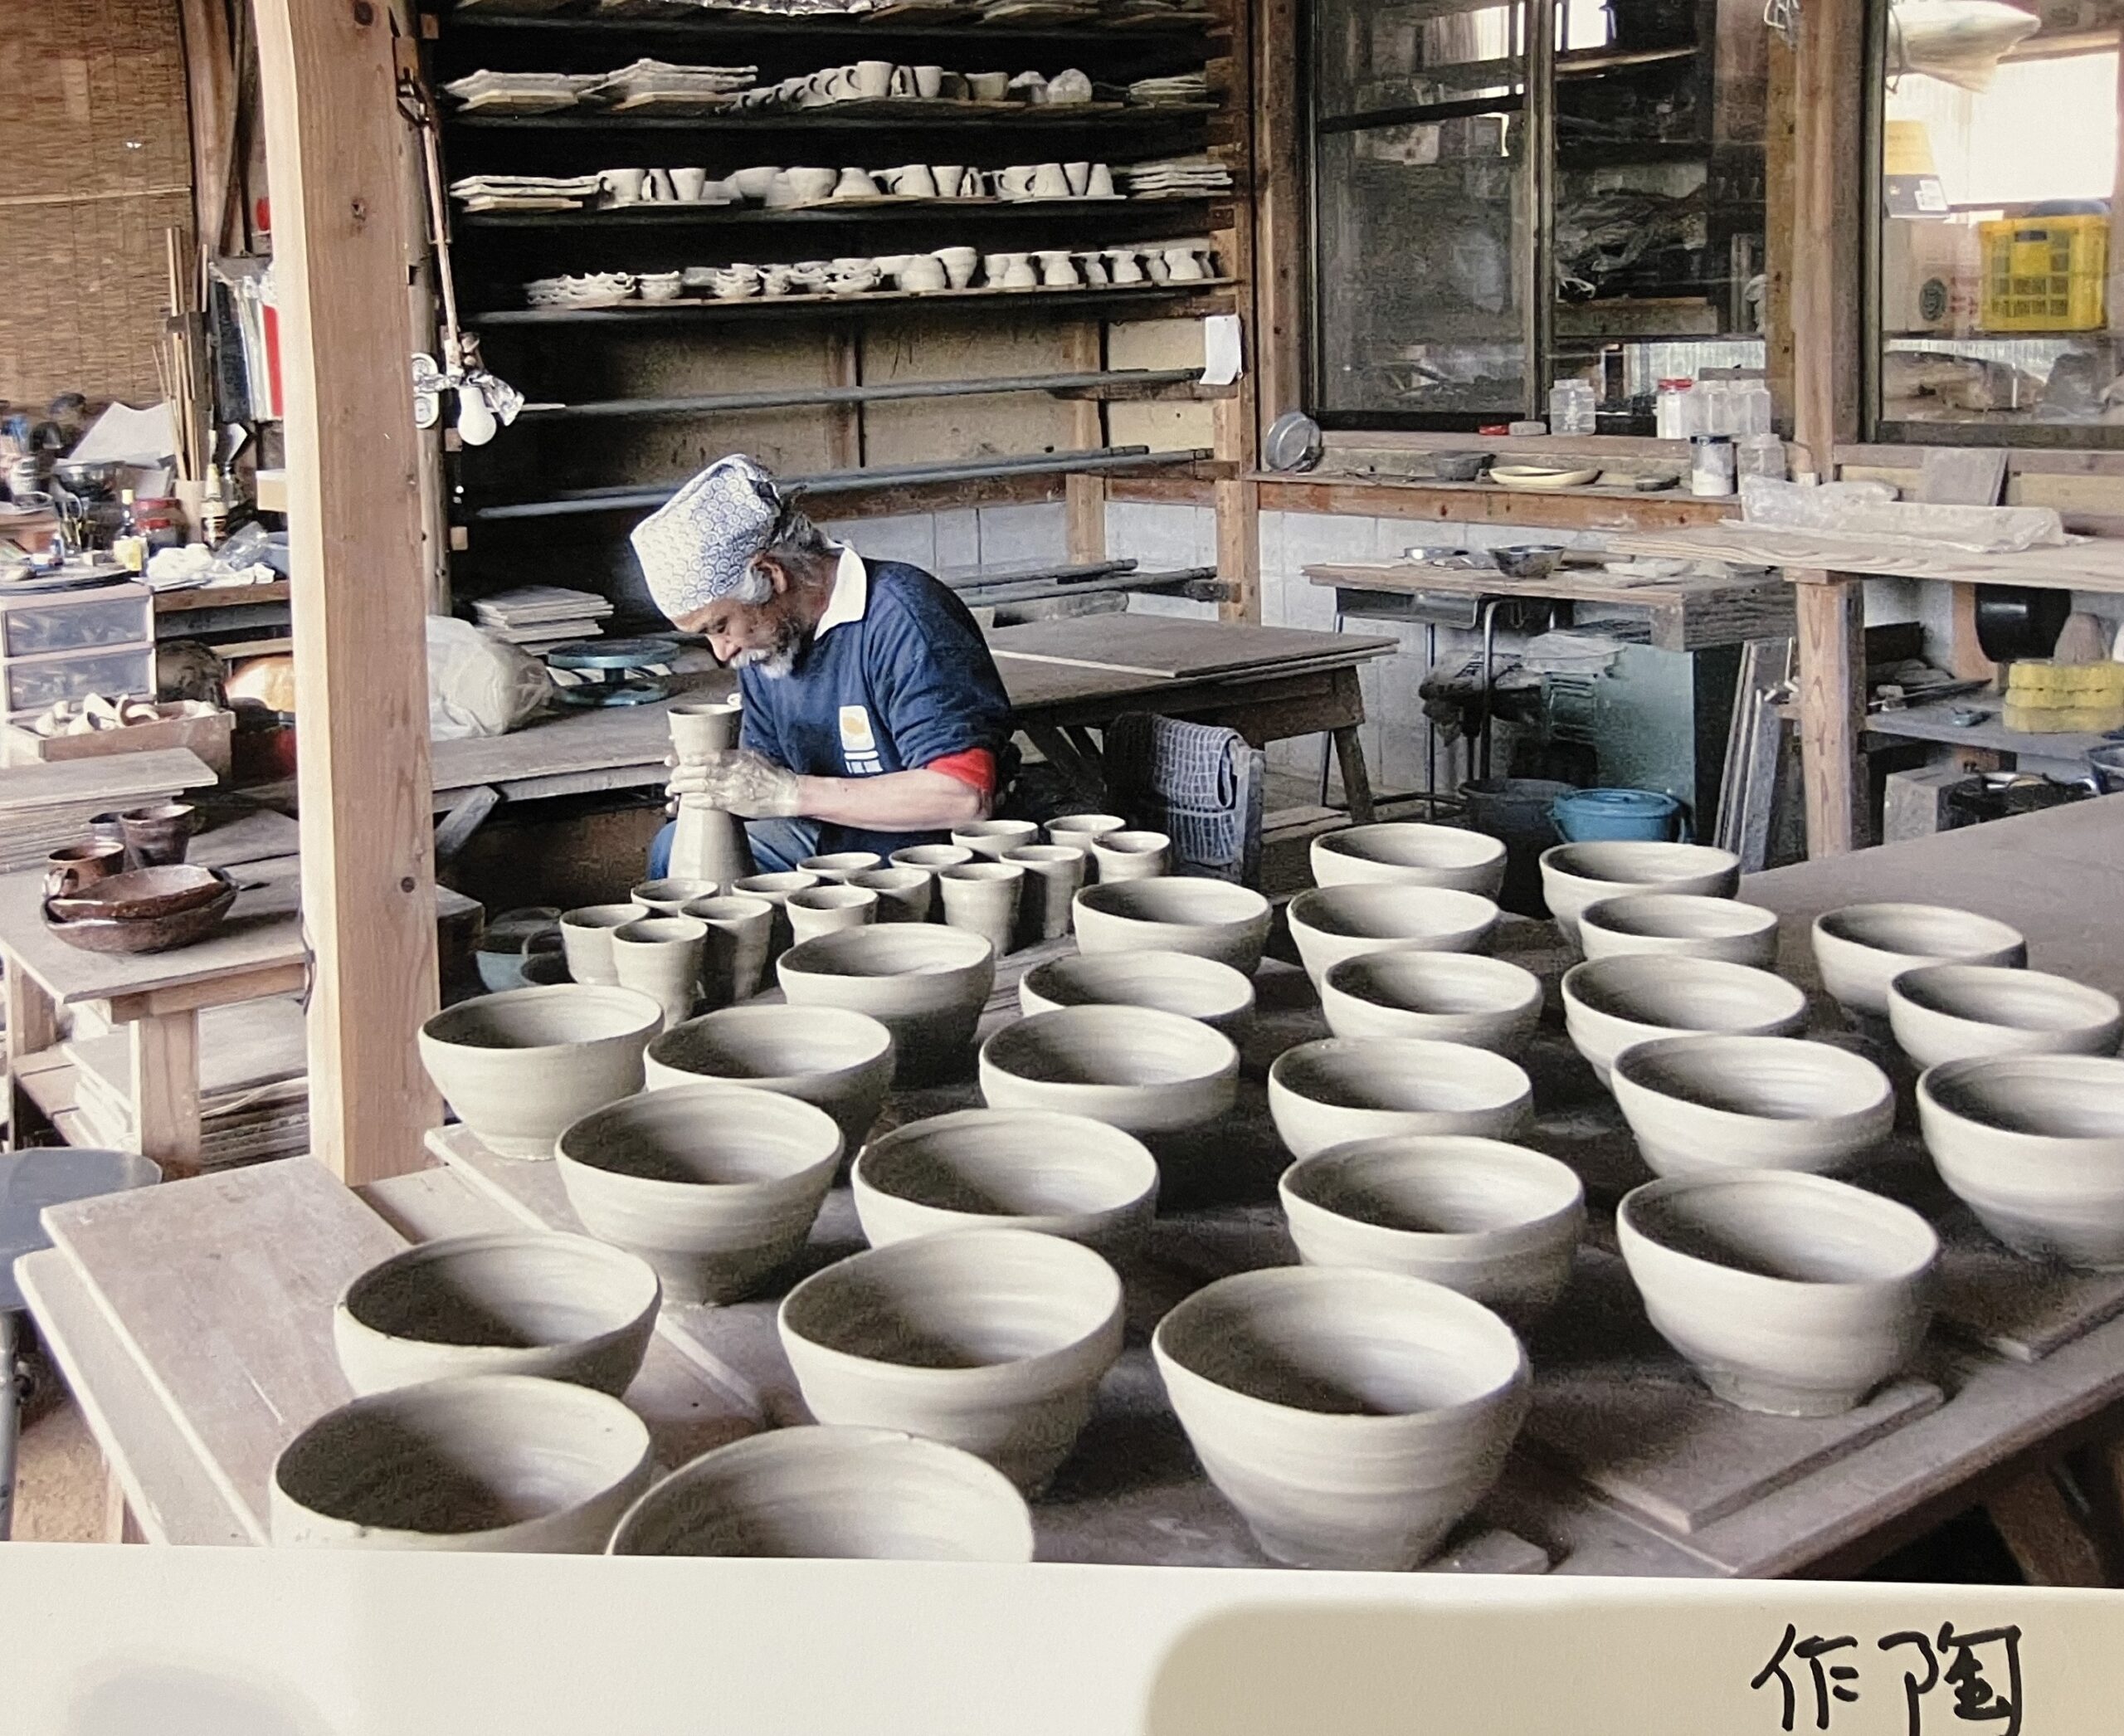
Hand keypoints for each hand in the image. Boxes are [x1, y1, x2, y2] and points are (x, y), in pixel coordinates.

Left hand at [666, 748, 801, 818]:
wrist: (787, 793)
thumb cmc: (774, 775)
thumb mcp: (755, 757)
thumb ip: (737, 755)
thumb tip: (720, 753)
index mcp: (738, 758)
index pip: (709, 756)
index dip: (691, 758)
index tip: (680, 758)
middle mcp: (733, 772)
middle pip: (700, 771)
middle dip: (683, 773)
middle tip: (673, 775)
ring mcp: (732, 788)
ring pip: (701, 786)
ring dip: (684, 787)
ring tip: (673, 788)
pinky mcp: (733, 804)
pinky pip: (709, 802)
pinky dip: (695, 801)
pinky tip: (686, 801)